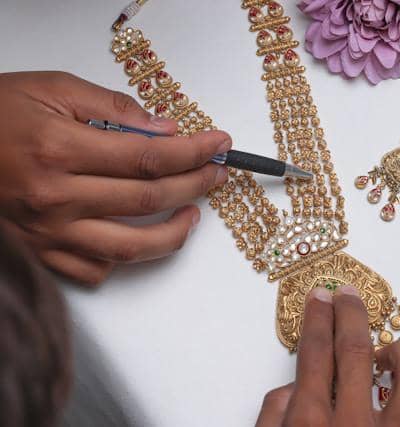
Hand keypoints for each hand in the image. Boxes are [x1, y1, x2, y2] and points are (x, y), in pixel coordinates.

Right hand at [0, 71, 229, 284]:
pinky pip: (95, 270)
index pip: (150, 157)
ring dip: (175, 234)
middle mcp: (56, 197)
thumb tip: (164, 129)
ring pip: (131, 248)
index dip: (194, 152)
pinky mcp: (40, 253)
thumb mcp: (50, 89)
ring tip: (192, 214)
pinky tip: (137, 237)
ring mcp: (48, 232)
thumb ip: (111, 108)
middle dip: (196, 185)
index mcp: (60, 150)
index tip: (218, 145)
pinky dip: (125, 258)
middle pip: (150, 199)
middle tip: (216, 174)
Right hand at [256, 286, 399, 426]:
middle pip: (356, 350)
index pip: (315, 353)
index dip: (318, 318)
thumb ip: (273, 419)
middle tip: (348, 293)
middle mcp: (354, 426)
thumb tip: (290, 389)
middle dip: (351, 313)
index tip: (321, 296)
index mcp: (311, 425)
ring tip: (387, 357)